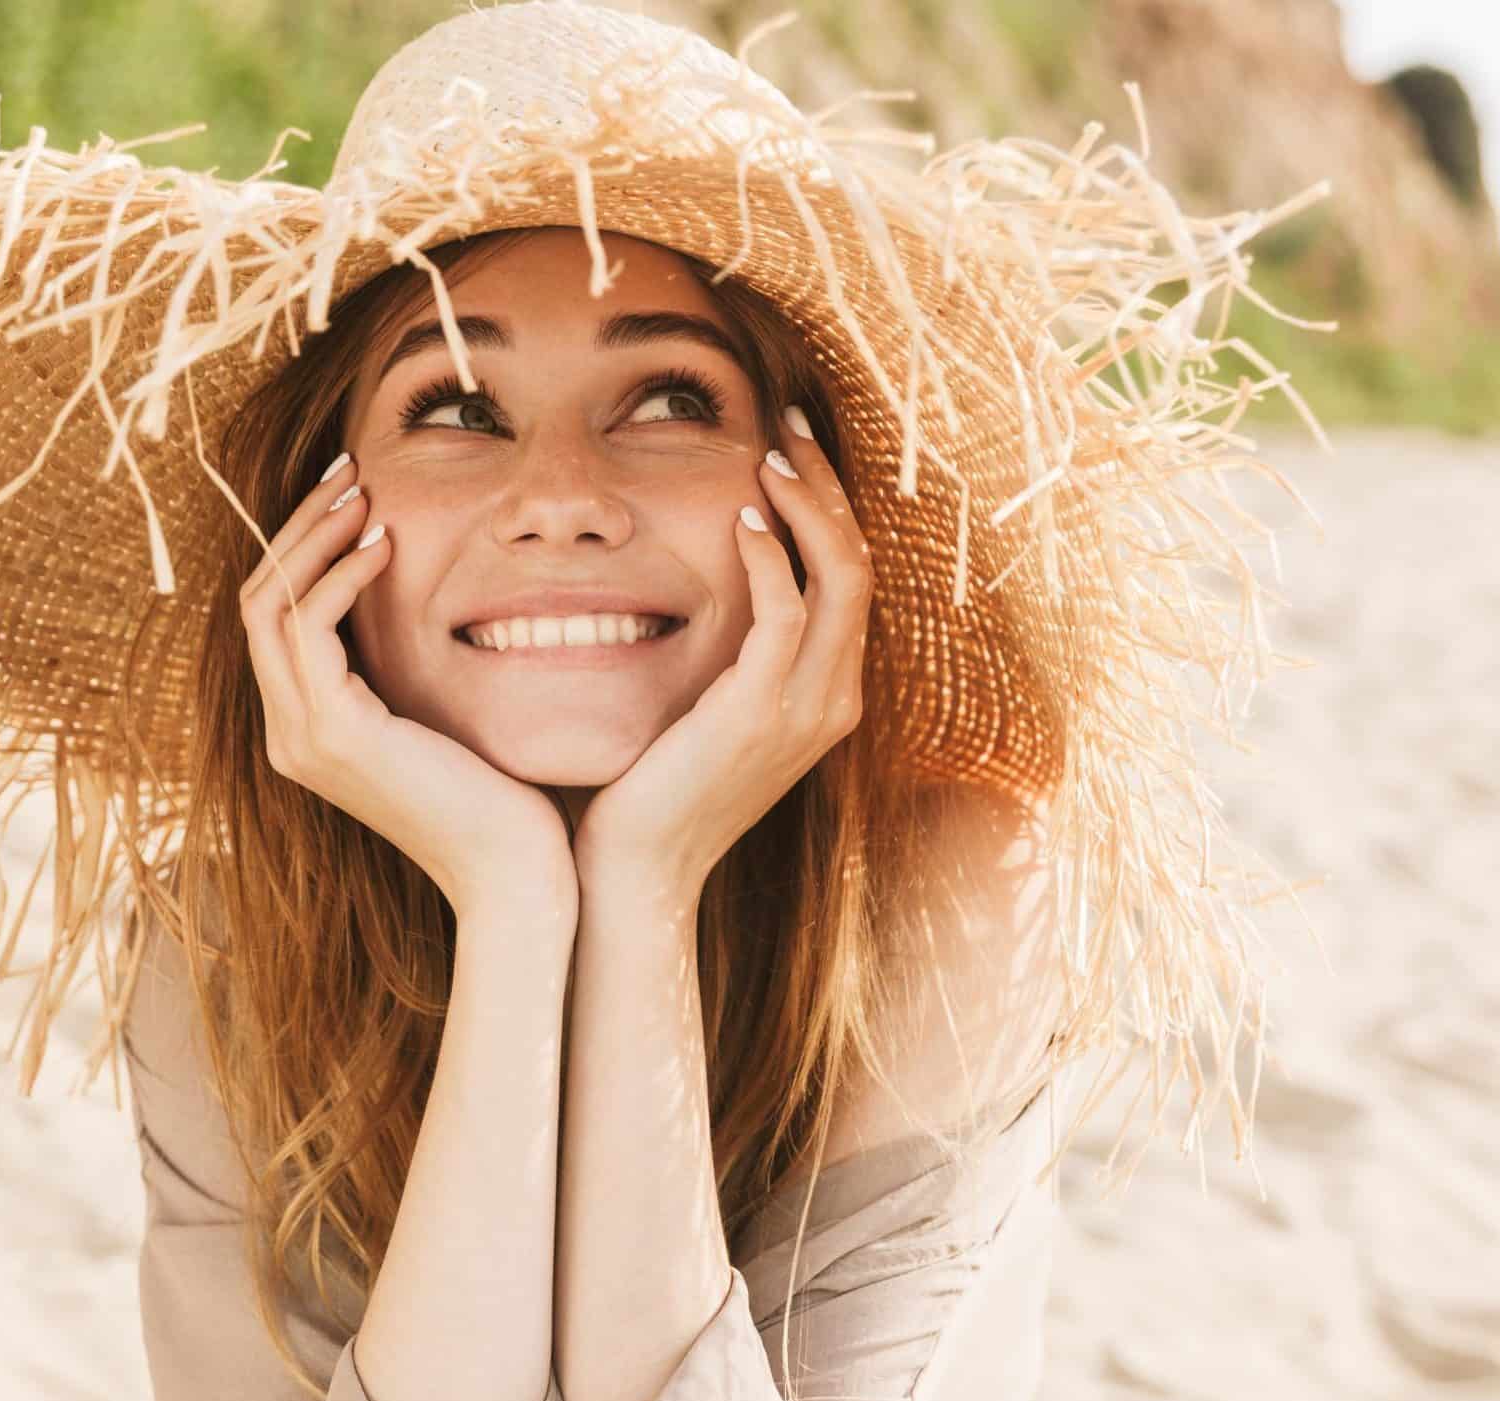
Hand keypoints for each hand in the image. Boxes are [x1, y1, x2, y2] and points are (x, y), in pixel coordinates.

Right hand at [241, 458, 577, 921]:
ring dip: (314, 537)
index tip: (352, 493)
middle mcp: (288, 736)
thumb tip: (422, 596)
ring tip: (365, 492)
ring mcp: (302, 738)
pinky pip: (308, 627)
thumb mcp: (441, 721)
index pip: (276, 618)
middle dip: (298, 527)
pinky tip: (385, 546)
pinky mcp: (334, 735)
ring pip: (270, 604)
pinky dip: (339, 577)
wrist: (513, 874)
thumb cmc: (499, 802)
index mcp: (308, 731)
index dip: (303, 547)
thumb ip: (408, 671)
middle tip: (349, 470)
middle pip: (258, 600)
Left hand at [571, 407, 872, 905]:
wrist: (639, 874)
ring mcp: (806, 711)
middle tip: (790, 426)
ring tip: (768, 455)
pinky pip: (787, 613)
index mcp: (826, 698)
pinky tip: (741, 516)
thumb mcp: (704, 716)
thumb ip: (727, 659)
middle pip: (860, 566)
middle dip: (829, 488)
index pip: (851, 581)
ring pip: (840, 579)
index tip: (792, 452)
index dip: (830, 509)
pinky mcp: (761, 713)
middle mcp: (832, 702)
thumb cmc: (653, 794)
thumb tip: (704, 588)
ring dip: (807, 506)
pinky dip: (771, 555)